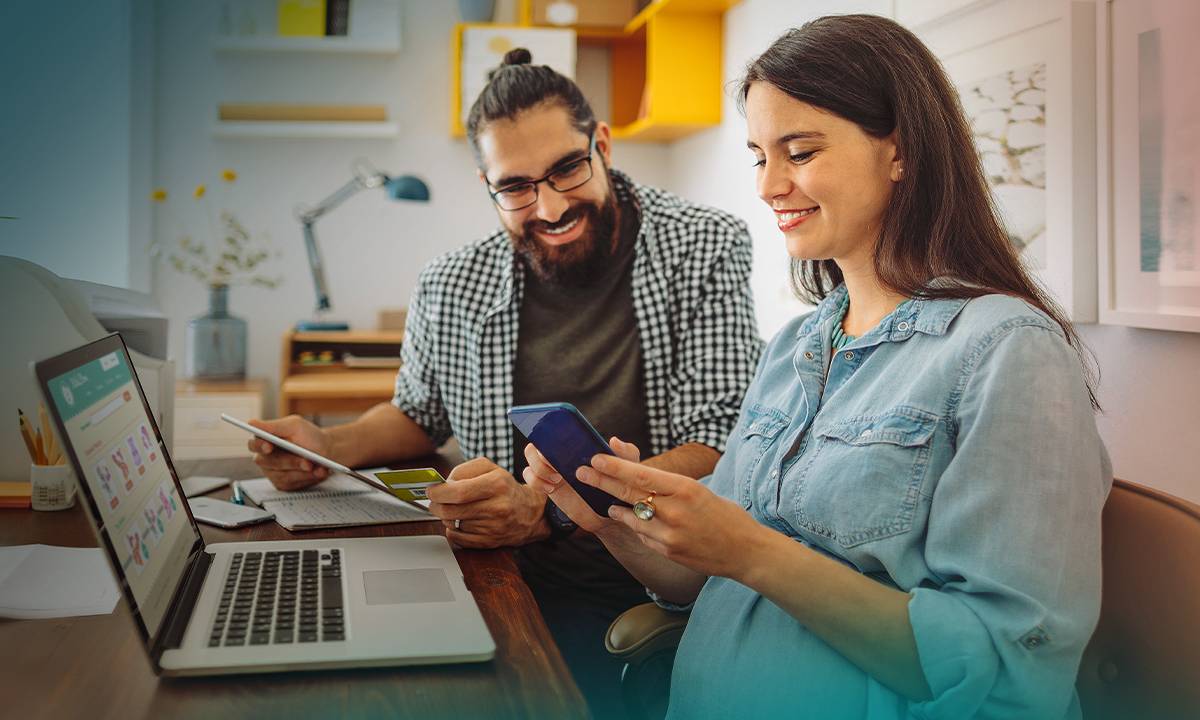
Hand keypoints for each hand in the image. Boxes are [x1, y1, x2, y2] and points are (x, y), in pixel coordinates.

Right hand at [247, 416, 332, 490]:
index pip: (254, 445)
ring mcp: (273, 473)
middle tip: (307, 462)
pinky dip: (307, 478)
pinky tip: (318, 472)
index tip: (269, 446)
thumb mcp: (295, 426)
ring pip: (282, 476)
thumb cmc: (308, 436)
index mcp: (265, 441)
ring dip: (301, 471)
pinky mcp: (283, 484)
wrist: (326, 450)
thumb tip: (251, 423)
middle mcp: (265, 459)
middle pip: (268, 462)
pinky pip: (291, 483)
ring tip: (317, 467)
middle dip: (290, 461)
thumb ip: (273, 426)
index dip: (259, 446)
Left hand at [426, 457, 549, 548]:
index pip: (458, 492)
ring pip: (453, 524)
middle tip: (435, 501)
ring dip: (446, 516)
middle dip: (436, 505)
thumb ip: (463, 470)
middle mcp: (496, 507)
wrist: (530, 513)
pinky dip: (453, 529)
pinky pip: (457, 538)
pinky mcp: (488, 543)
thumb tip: (442, 484)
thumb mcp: (490, 468)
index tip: (431, 490)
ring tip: (453, 508)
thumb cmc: (506, 488)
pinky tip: (461, 521)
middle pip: (451, 510)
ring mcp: (493, 528)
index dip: (438, 492)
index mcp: (497, 485)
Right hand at [522, 437, 641, 538]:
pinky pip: (530, 478)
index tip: (553, 438)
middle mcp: (562, 452)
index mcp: (578, 443)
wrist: (608, 514)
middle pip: (538, 440)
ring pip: (530, 457)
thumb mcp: (627, 469)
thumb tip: (612, 440)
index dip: (548, 427)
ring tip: (557, 479)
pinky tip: (552, 488)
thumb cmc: (617, 487)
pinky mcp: (546, 485)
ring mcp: (552, 468)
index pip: (557, 427)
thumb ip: (626, 453)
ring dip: (539, 467)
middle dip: (541, 451)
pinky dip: (536, 481)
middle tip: (555, 465)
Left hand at [575, 452, 767, 581]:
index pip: (641, 475)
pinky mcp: (668, 552)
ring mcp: (670, 534)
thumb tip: (637, 469)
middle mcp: (674, 511)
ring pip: (631, 517)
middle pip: (629, 494)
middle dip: (602, 482)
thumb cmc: (725, 515)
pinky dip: (636, 526)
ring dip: (617, 508)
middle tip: (582, 472)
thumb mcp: (699, 490)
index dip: (614, 467)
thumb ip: (667, 482)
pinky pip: (642, 535)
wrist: (745, 551)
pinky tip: (636, 522)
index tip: (595, 458)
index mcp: (685, 489)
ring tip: (609, 503)